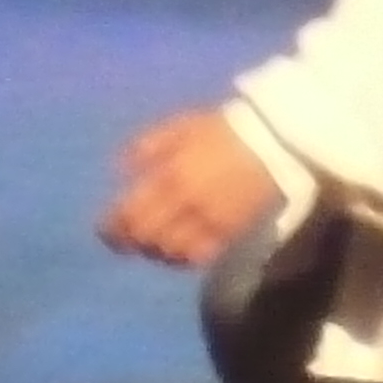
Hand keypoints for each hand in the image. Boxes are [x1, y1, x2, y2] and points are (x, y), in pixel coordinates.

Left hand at [99, 108, 287, 270]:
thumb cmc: (226, 129)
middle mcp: (185, 201)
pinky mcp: (229, 232)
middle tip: (125, 242)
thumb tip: (120, 169)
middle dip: (130, 241)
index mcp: (171, 173)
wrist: (277, 140)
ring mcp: (208, 220)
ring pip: (169, 250)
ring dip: (155, 250)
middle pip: (146, 235)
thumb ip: (149, 145)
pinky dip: (182, 257)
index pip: (130, 211)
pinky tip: (179, 249)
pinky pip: (197, 256)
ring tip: (152, 243)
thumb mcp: (184, 125)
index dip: (112, 226)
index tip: (105, 230)